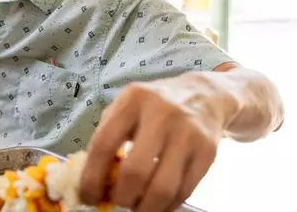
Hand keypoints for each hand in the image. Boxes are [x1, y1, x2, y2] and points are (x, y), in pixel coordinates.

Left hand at [80, 74, 228, 211]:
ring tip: (136, 208)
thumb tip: (91, 178)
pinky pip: (184, 190)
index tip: (88, 196)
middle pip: (135, 171)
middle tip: (116, 204)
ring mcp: (187, 134)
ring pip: (163, 187)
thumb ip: (108, 134)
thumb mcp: (127, 106)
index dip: (92, 177)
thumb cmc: (155, 104)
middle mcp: (161, 114)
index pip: (105, 144)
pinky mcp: (208, 152)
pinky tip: (157, 204)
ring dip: (145, 208)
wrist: (204, 95)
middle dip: (121, 197)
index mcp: (133, 100)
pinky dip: (167, 205)